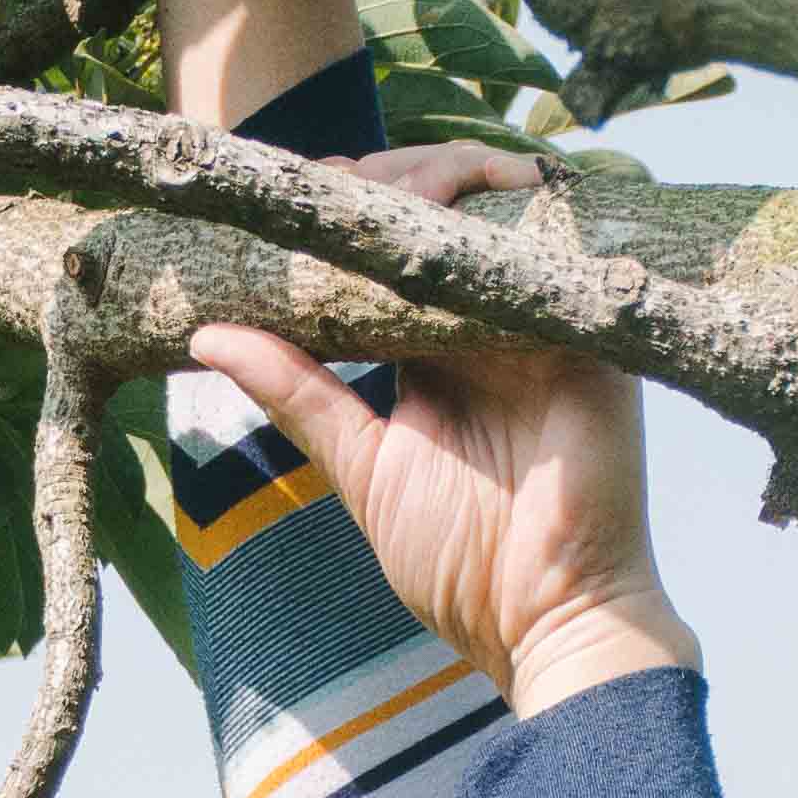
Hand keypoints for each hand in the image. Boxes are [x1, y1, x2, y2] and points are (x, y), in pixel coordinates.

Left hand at [185, 147, 700, 713]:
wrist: (549, 622)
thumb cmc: (462, 566)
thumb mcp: (362, 466)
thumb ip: (296, 394)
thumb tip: (206, 335)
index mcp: (439, 353)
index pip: (390, 258)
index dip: (348, 213)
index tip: (292, 188)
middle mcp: (493, 327)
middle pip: (443, 218)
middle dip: (389, 179)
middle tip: (332, 175)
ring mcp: (545, 323)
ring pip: (494, 213)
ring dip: (440, 179)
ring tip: (383, 181)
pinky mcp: (592, 333)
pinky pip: (557, 246)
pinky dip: (510, 210)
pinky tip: (457, 196)